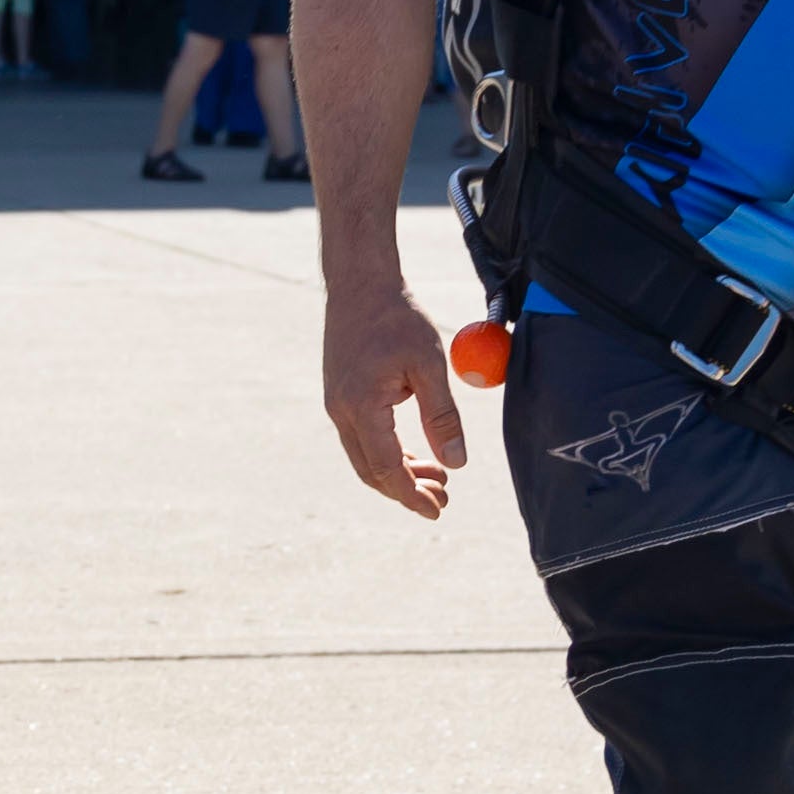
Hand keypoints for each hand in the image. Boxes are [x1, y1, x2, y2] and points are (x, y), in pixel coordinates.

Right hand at [323, 280, 465, 517]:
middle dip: (406, 491)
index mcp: (362, 406)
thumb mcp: (429, 365)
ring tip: (437, 478)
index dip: (412, 495)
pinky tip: (414, 453)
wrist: (360, 283)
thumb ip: (442, 417)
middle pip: (372, 471)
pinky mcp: (340, 394)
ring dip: (398, 473)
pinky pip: (362, 438)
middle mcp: (341, 411)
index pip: (388, 468)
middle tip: (443, 500)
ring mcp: (337, 403)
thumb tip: (456, 464)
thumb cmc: (397, 317)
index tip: (437, 511)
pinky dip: (387, 453)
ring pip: (365, 457)